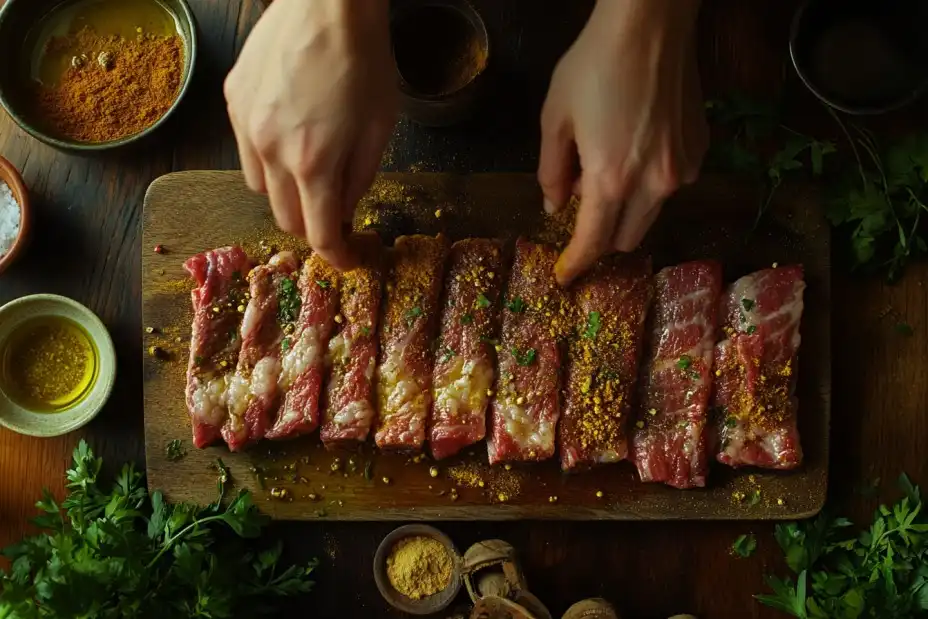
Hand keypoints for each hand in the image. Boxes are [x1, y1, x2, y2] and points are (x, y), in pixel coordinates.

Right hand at [225, 0, 396, 269]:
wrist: (327, 4)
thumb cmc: (364, 60)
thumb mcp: (380, 127)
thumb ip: (360, 178)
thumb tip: (343, 211)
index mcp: (314, 162)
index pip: (318, 233)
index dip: (335, 255)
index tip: (346, 259)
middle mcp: (271, 151)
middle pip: (284, 217)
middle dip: (311, 224)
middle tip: (332, 211)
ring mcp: (246, 126)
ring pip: (258, 187)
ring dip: (285, 192)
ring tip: (310, 166)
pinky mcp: (233, 102)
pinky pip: (245, 149)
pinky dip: (266, 157)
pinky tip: (289, 133)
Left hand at [539, 0, 707, 285]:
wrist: (649, 25)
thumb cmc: (593, 66)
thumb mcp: (555, 120)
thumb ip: (552, 171)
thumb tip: (554, 206)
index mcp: (612, 180)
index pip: (593, 242)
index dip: (576, 264)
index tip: (565, 278)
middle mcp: (654, 185)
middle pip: (626, 238)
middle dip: (602, 233)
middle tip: (583, 199)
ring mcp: (683, 170)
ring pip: (651, 215)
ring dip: (627, 209)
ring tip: (611, 163)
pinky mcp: (700, 152)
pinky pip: (671, 185)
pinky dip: (651, 182)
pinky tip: (639, 144)